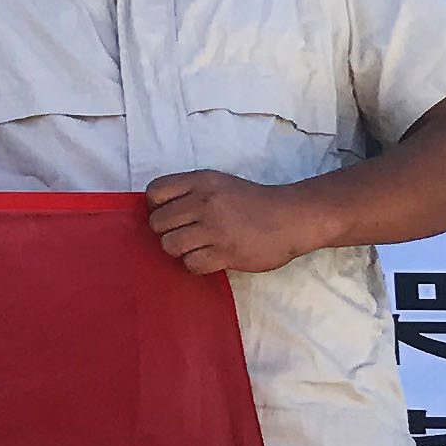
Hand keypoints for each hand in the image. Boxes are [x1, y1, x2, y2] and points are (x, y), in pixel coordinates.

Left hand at [143, 169, 335, 278]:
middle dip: (167, 232)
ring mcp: (214, 228)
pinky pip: (191, 264)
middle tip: (187, 234)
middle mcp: (204, 202)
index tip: (172, 215)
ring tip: (199, 247)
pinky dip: (197, 264)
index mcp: (201, 181)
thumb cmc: (253, 202)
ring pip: (170, 246)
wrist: (291, 218)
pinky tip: (211, 257)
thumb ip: (191, 193)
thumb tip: (158, 211)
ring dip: (181, 250)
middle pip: (157, 223)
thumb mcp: (219, 184)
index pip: (154, 191)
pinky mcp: (225, 252)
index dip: (157, 206)